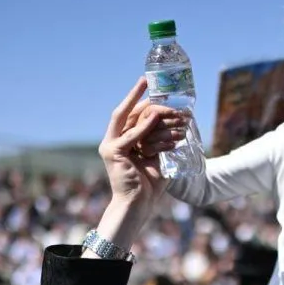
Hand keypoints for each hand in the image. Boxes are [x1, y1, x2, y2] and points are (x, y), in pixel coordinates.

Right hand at [98, 78, 186, 215]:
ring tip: (166, 105)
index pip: (130, 115)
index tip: (148, 84)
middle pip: (125, 112)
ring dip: (150, 112)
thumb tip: (173, 123)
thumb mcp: (156, 156)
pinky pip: (131, 136)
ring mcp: (110, 146)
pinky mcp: (113, 153)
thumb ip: (159, 140)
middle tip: (145, 80)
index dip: (138, 99)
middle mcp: (112, 140)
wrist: (139, 204)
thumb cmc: (149, 184)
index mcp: (122, 141)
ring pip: (130, 121)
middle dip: (135, 94)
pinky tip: (155, 117)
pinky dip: (143, 127)